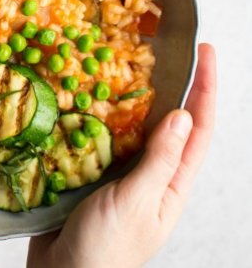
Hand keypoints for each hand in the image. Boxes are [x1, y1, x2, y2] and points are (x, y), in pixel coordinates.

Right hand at [27, 43, 216, 267]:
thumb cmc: (105, 250)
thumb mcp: (136, 202)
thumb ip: (159, 160)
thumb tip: (183, 115)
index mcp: (171, 184)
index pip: (198, 129)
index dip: (206, 89)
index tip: (206, 53)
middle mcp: (152, 174)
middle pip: (171, 122)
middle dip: (176, 85)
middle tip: (168, 50)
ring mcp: (123, 172)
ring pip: (136, 125)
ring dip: (137, 95)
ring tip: (130, 65)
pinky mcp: (96, 172)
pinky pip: (105, 135)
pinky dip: (103, 114)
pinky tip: (92, 97)